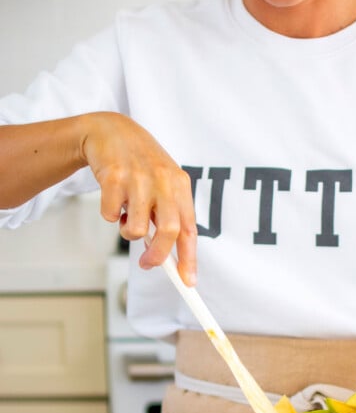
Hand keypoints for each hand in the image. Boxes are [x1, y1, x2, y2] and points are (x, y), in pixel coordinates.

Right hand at [80, 112, 197, 284]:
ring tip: (127, 214)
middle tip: (147, 264)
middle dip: (158, 255)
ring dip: (128, 231)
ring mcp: (139, 178)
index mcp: (180, 185)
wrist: (110, 130)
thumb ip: (167, 214)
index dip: (189, 258)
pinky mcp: (113, 177)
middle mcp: (163, 181)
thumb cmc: (141, 163)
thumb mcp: (163, 183)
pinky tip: (112, 197)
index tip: (188, 281)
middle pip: (168, 231)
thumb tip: (167, 255)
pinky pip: (110, 215)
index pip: (189, 228)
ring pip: (136, 228)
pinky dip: (109, 214)